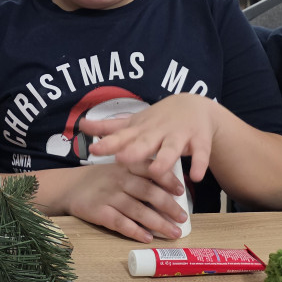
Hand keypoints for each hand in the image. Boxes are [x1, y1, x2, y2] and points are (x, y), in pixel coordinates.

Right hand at [57, 163, 187, 242]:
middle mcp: (118, 179)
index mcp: (126, 165)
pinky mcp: (98, 212)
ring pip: (137, 210)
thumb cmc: (103, 178)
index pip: (150, 169)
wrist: (69, 186)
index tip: (181, 191)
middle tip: (183, 218)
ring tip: (173, 232)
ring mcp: (108, 196)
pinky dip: (135, 231)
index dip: (167, 179)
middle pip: (148, 192)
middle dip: (168, 206)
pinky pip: (120, 223)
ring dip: (158, 223)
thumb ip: (141, 173)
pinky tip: (148, 238)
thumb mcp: (119, 168)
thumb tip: (172, 188)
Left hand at [81, 93, 217, 183]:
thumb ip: (109, 127)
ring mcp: (179, 136)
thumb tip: (81, 124)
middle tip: (122, 159)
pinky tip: (196, 176)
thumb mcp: (134, 123)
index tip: (94, 149)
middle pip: (145, 142)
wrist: (195, 105)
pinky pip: (200, 154)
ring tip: (157, 171)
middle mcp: (158, 132)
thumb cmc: (157, 120)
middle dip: (134, 151)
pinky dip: (199, 164)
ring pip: (171, 148)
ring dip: (164, 159)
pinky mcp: (199, 141)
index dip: (108, 143)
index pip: (122, 137)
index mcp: (141, 130)